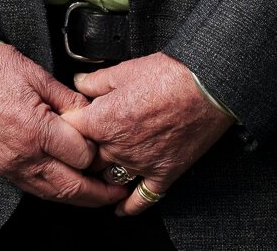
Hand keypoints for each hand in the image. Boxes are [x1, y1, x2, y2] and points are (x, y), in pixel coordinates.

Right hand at [0, 45, 121, 206]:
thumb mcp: (41, 76)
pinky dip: (58, 192)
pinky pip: (37, 190)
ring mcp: (12, 166)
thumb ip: (71, 101)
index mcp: (35, 130)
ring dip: (81, 198)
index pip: (81, 155)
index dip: (99, 151)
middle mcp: (24, 155)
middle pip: (70, 187)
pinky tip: (72, 186)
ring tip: (103, 193)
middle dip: (99, 192)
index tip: (109, 143)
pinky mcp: (5, 169)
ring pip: (54, 195)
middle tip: (120, 188)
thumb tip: (93, 116)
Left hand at [63, 52, 233, 216]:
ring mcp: (140, 164)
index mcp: (103, 121)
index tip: (71, 122)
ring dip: (105, 172)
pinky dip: (128, 205)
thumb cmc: (170, 75)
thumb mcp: (126, 70)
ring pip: (109, 177)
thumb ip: (96, 81)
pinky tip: (120, 206)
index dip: (69, 124)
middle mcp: (117, 147)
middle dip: (86, 149)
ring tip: (104, 165)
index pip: (69, 131)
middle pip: (87, 158)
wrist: (207, 87)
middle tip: (90, 140)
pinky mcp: (162, 174)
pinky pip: (141, 198)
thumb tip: (80, 84)